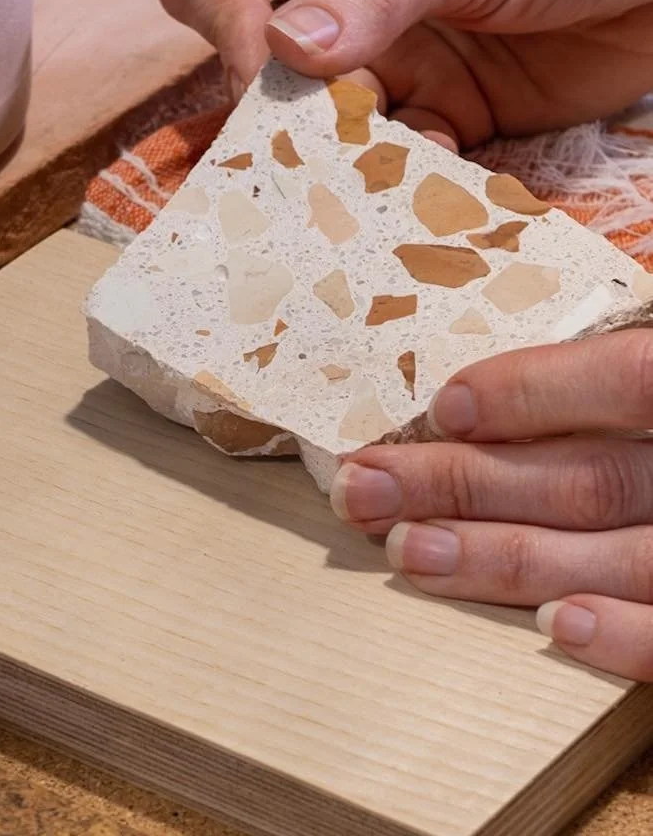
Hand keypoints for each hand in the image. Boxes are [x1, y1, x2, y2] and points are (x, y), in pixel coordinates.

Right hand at [156, 0, 652, 151]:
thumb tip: (281, 54)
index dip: (225, 24)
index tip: (269, 73)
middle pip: (260, 68)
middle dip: (278, 116)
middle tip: (302, 158)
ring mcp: (387, 61)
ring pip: (323, 130)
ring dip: (339, 163)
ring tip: (364, 188)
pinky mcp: (438, 115)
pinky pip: (394, 164)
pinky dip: (403, 186)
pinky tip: (431, 188)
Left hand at [331, 329, 652, 679]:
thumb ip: (627, 373)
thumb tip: (528, 350)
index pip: (634, 378)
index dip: (536, 390)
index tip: (443, 405)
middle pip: (588, 474)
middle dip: (463, 482)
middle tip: (362, 488)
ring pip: (619, 554)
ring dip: (506, 557)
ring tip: (406, 552)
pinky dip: (636, 638)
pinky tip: (555, 628)